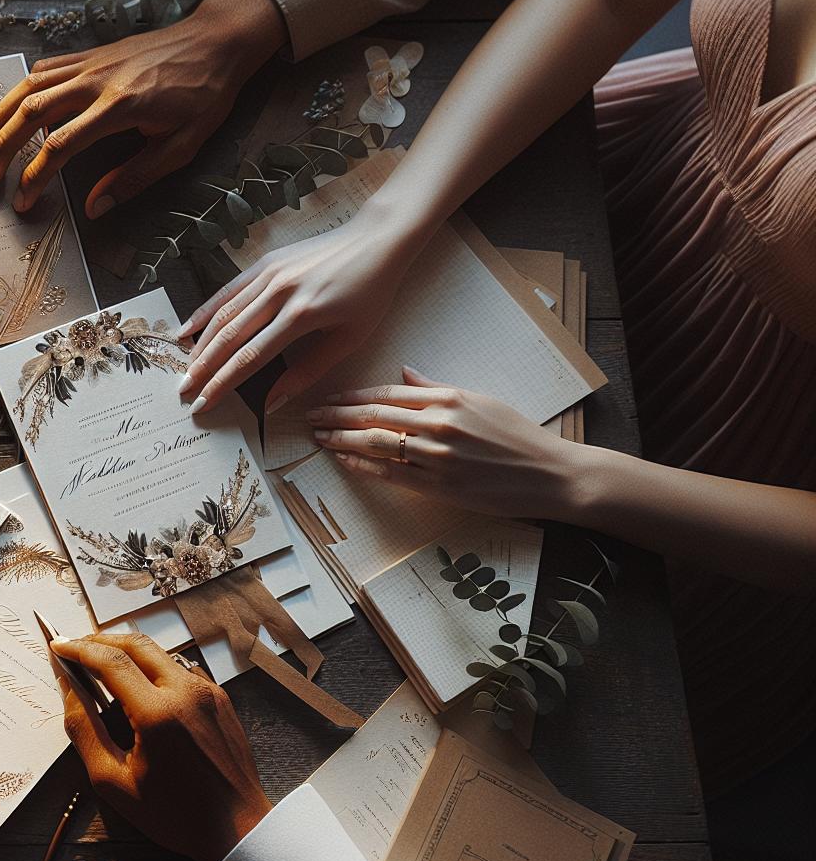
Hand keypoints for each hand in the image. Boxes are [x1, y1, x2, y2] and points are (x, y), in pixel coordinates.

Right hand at [0, 0, 285, 218]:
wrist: (216, 42)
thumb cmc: (204, 94)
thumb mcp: (181, 146)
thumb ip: (135, 178)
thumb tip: (94, 207)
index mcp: (120, 106)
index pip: (61, 146)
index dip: (35, 177)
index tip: (23, 201)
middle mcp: (96, 80)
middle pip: (31, 113)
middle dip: (2, 149)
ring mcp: (89, 62)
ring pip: (28, 87)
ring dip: (0, 117)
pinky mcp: (89, 54)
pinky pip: (44, 70)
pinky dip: (20, 91)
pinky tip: (11, 111)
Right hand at [50, 633, 268, 860]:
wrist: (237, 828)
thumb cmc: (173, 814)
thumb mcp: (113, 781)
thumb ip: (84, 731)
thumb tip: (69, 690)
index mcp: (158, 713)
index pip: (111, 661)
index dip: (79, 650)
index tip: (59, 646)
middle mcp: (186, 692)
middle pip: (136, 644)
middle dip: (101, 640)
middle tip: (76, 648)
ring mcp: (208, 692)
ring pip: (160, 653)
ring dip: (128, 651)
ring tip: (102, 663)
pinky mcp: (220, 698)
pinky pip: (180, 669)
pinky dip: (153, 666)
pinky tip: (140, 685)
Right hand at [177, 211, 425, 412]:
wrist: (377, 241)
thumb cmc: (370, 293)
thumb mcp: (349, 338)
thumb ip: (308, 371)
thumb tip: (273, 402)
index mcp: (301, 316)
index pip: (251, 358)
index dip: (224, 383)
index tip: (205, 403)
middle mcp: (278, 293)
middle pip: (230, 337)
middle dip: (203, 367)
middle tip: (183, 391)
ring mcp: (269, 275)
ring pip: (223, 314)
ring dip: (200, 344)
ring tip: (184, 368)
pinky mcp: (265, 263)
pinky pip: (228, 291)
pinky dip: (205, 310)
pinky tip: (189, 328)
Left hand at [307, 367, 582, 517]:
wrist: (551, 474)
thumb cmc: (518, 436)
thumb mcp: (481, 399)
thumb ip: (438, 388)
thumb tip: (405, 373)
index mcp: (449, 398)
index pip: (386, 394)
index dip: (352, 397)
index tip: (329, 399)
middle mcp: (439, 424)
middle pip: (373, 417)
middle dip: (336, 417)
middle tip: (310, 417)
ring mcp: (438, 457)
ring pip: (376, 445)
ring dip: (342, 441)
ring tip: (320, 439)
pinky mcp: (440, 487)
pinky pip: (391, 475)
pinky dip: (363, 467)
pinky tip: (345, 463)